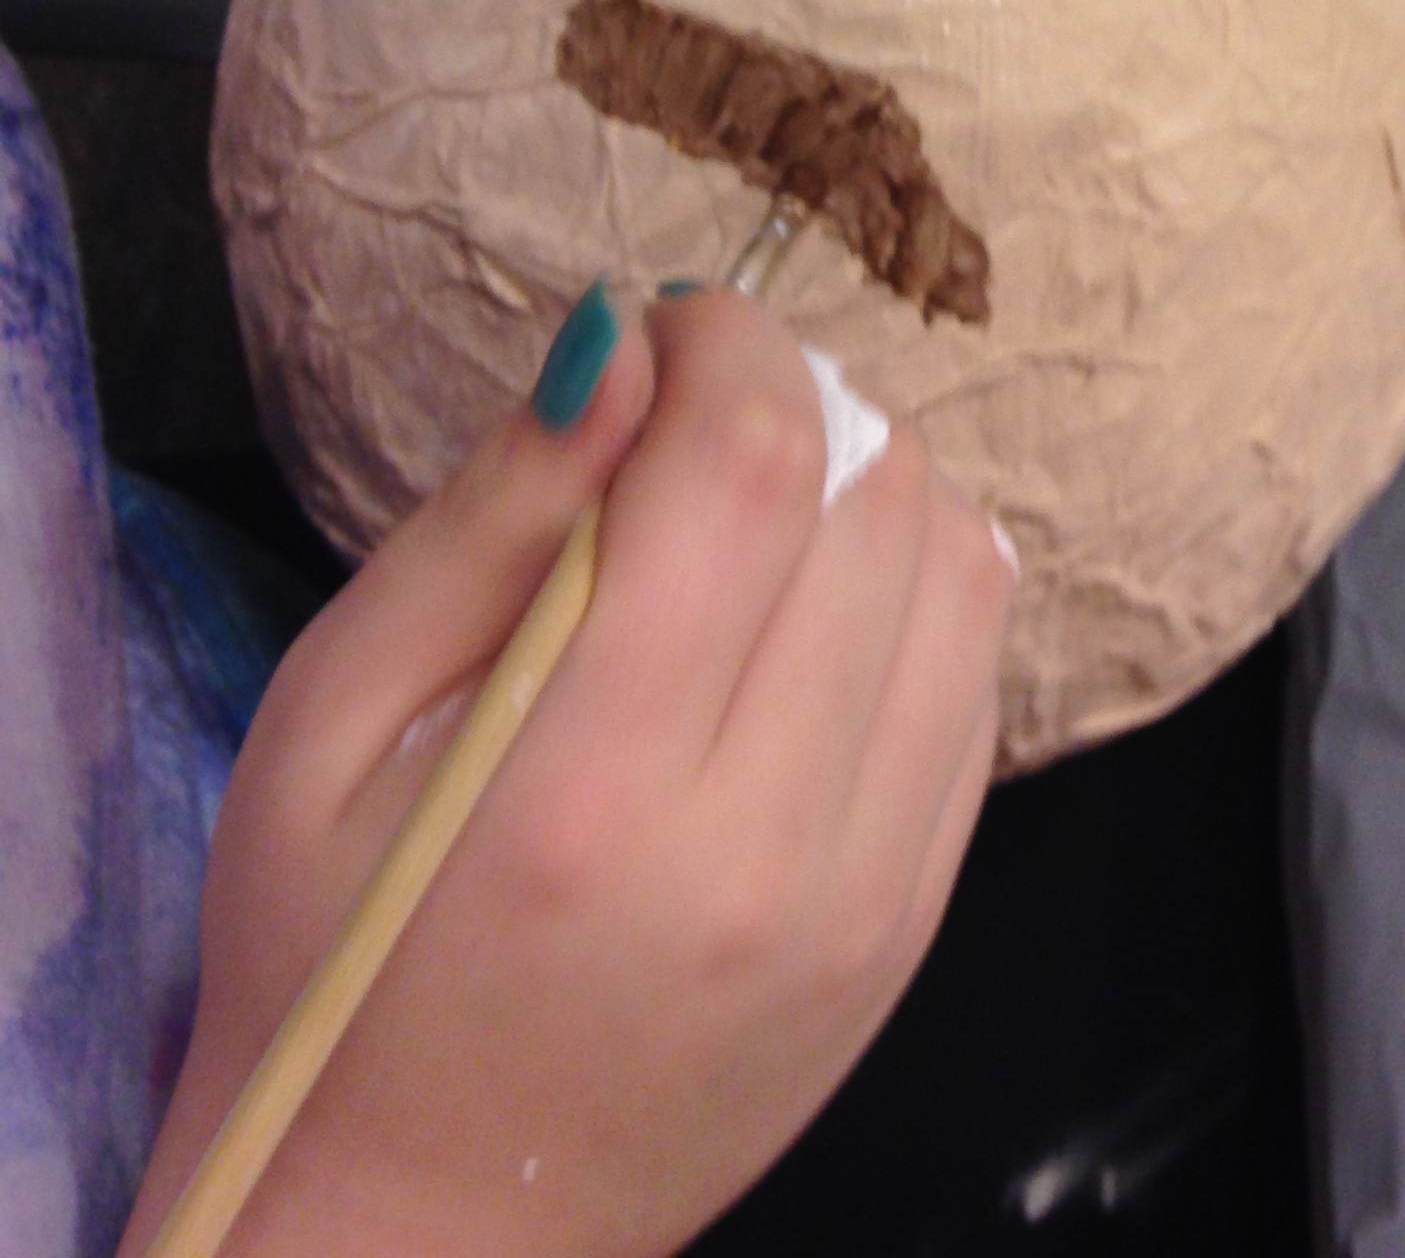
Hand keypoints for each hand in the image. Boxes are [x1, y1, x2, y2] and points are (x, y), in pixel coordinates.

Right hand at [124, 295, 1007, 1257]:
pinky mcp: (911, 931)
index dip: (731, 344)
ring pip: (961, 576)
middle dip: (794, 404)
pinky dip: (915, 601)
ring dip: (871, 492)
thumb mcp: (330, 724)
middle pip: (875, 500)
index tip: (670, 331)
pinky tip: (812, 619)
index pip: (751, 467)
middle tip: (693, 428)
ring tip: (760, 515)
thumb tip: (623, 343)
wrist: (420, 1234)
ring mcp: (864, 899)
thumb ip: (490, 520)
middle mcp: (763, 844)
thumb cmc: (333, 966)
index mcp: (589, 788)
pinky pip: (979, 685)